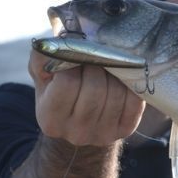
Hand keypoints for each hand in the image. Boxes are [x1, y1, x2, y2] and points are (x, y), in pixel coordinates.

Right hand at [28, 50, 144, 145]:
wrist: (78, 121)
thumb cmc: (58, 91)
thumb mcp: (43, 75)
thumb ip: (43, 57)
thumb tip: (60, 42)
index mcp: (50, 119)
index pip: (68, 83)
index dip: (74, 62)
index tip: (77, 55)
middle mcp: (76, 132)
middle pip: (95, 88)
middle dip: (97, 65)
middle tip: (96, 57)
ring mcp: (103, 134)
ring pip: (116, 93)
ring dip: (116, 73)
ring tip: (109, 66)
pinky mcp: (125, 130)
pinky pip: (135, 101)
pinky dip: (132, 84)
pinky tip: (123, 77)